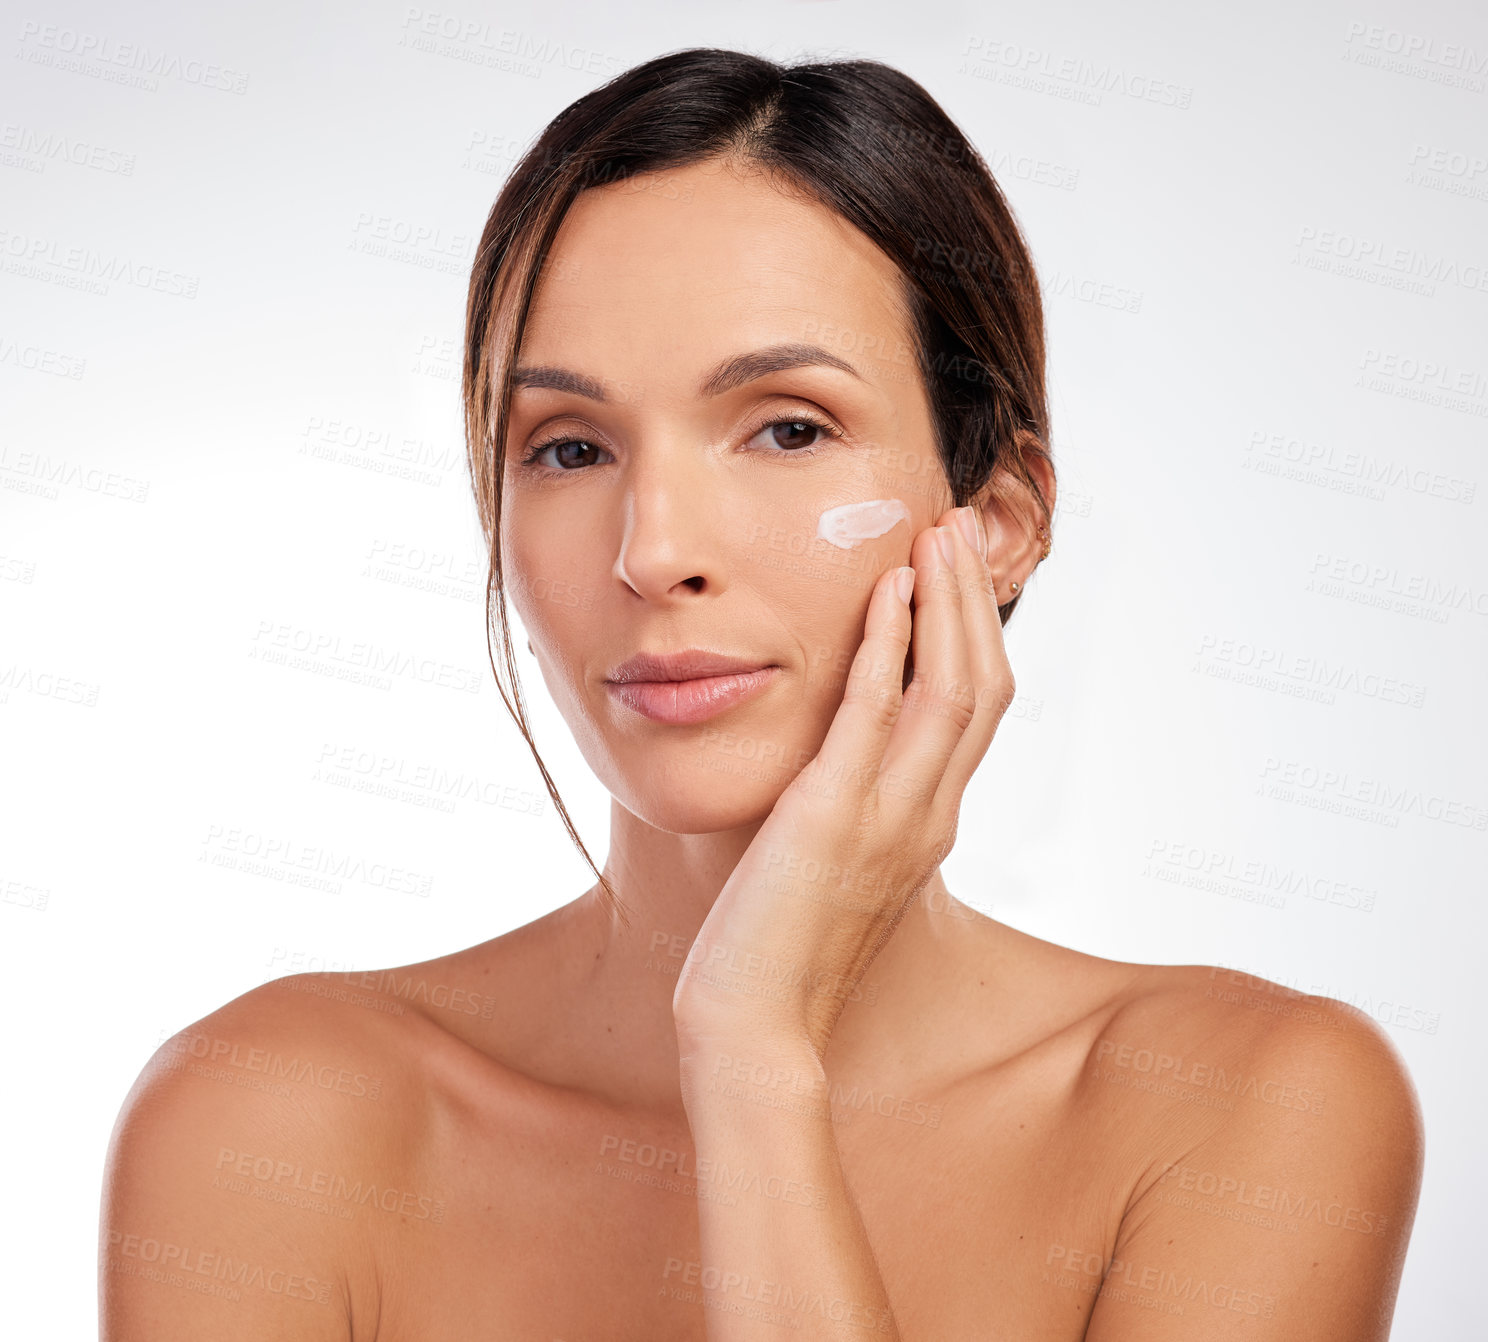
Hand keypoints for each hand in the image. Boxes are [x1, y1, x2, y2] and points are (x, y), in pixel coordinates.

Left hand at [672, 504, 1015, 1059]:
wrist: (755, 1026)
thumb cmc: (781, 949)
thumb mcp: (837, 867)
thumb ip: (856, 808)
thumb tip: (839, 757)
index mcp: (928, 825)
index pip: (979, 712)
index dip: (975, 634)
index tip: (953, 573)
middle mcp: (927, 816)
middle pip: (984, 686)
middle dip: (973, 601)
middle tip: (954, 530)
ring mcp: (889, 817)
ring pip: (952, 690)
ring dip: (946, 604)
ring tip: (931, 536)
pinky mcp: (834, 816)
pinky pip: (877, 713)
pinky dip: (889, 645)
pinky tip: (885, 592)